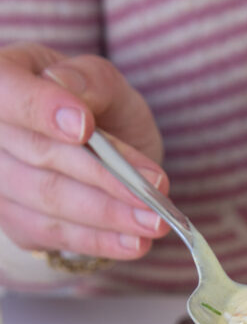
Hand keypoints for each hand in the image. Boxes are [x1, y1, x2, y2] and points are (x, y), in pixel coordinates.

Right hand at [0, 43, 170, 260]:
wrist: (101, 154)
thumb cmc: (98, 110)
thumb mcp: (106, 85)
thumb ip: (91, 81)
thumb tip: (67, 86)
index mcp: (4, 80)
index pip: (6, 90)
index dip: (39, 109)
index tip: (84, 128)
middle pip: (40, 154)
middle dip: (101, 176)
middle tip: (151, 190)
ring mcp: (0, 184)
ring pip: (51, 200)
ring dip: (108, 215)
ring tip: (154, 221)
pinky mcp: (18, 224)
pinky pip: (57, 235)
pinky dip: (100, 240)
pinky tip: (135, 243)